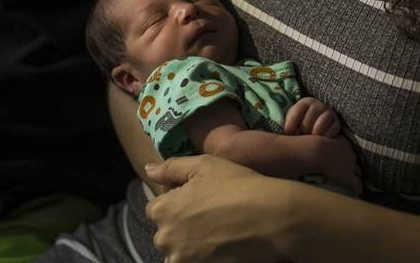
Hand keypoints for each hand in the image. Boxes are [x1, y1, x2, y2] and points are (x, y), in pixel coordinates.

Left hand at [145, 155, 296, 261]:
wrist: (271, 218)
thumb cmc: (237, 186)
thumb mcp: (204, 165)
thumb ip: (171, 168)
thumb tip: (148, 169)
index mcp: (162, 210)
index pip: (156, 208)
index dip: (177, 202)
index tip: (198, 199)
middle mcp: (165, 239)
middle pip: (166, 233)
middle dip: (181, 225)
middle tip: (211, 216)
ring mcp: (181, 260)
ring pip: (178, 252)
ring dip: (190, 245)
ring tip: (217, 233)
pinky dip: (202, 257)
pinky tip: (221, 246)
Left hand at [284, 96, 341, 136]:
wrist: (319, 124)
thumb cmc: (300, 124)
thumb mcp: (292, 119)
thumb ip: (289, 123)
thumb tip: (286, 132)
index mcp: (305, 102)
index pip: (296, 114)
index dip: (290, 126)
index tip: (289, 132)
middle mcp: (318, 105)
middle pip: (306, 124)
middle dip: (302, 132)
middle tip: (301, 135)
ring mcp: (329, 112)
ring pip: (318, 128)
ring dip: (313, 136)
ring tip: (310, 137)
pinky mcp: (337, 122)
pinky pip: (330, 132)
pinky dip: (324, 138)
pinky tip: (320, 138)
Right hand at [316, 135, 361, 194]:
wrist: (316, 152)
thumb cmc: (312, 144)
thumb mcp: (317, 140)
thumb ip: (319, 142)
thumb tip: (310, 143)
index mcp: (343, 143)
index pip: (348, 151)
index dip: (345, 157)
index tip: (339, 161)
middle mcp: (350, 153)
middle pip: (354, 160)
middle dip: (351, 166)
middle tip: (345, 172)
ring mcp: (350, 165)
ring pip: (358, 172)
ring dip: (354, 177)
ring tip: (350, 183)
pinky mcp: (348, 177)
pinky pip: (357, 185)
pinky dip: (357, 188)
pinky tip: (356, 192)